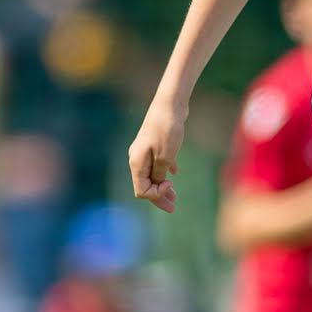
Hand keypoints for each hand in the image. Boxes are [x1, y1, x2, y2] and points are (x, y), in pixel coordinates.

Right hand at [128, 95, 186, 211]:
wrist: (170, 104)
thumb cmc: (167, 129)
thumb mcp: (165, 156)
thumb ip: (159, 173)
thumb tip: (158, 184)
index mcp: (136, 162)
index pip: (141, 190)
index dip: (156, 195)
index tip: (171, 185)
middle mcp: (137, 158)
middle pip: (145, 184)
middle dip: (159, 196)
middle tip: (174, 207)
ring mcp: (146, 150)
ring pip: (152, 173)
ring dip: (162, 186)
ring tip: (175, 196)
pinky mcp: (155, 143)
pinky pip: (158, 163)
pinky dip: (165, 172)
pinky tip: (174, 174)